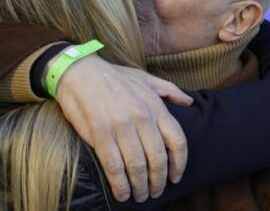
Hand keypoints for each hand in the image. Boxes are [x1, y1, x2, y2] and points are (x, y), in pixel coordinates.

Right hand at [53, 55, 192, 201]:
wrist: (79, 72)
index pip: (177, 141)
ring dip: (140, 187)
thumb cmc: (114, 77)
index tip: (176, 177)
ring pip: (137, 166)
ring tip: (139, 195)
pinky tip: (122, 193)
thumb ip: (170, 90)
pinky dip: (120, 185)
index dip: (179, 164)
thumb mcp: (146, 78)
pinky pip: (114, 167)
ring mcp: (121, 127)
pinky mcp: (100, 135)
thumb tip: (189, 102)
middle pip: (158, 159)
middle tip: (155, 192)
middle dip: (158, 181)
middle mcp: (142, 118)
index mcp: (155, 106)